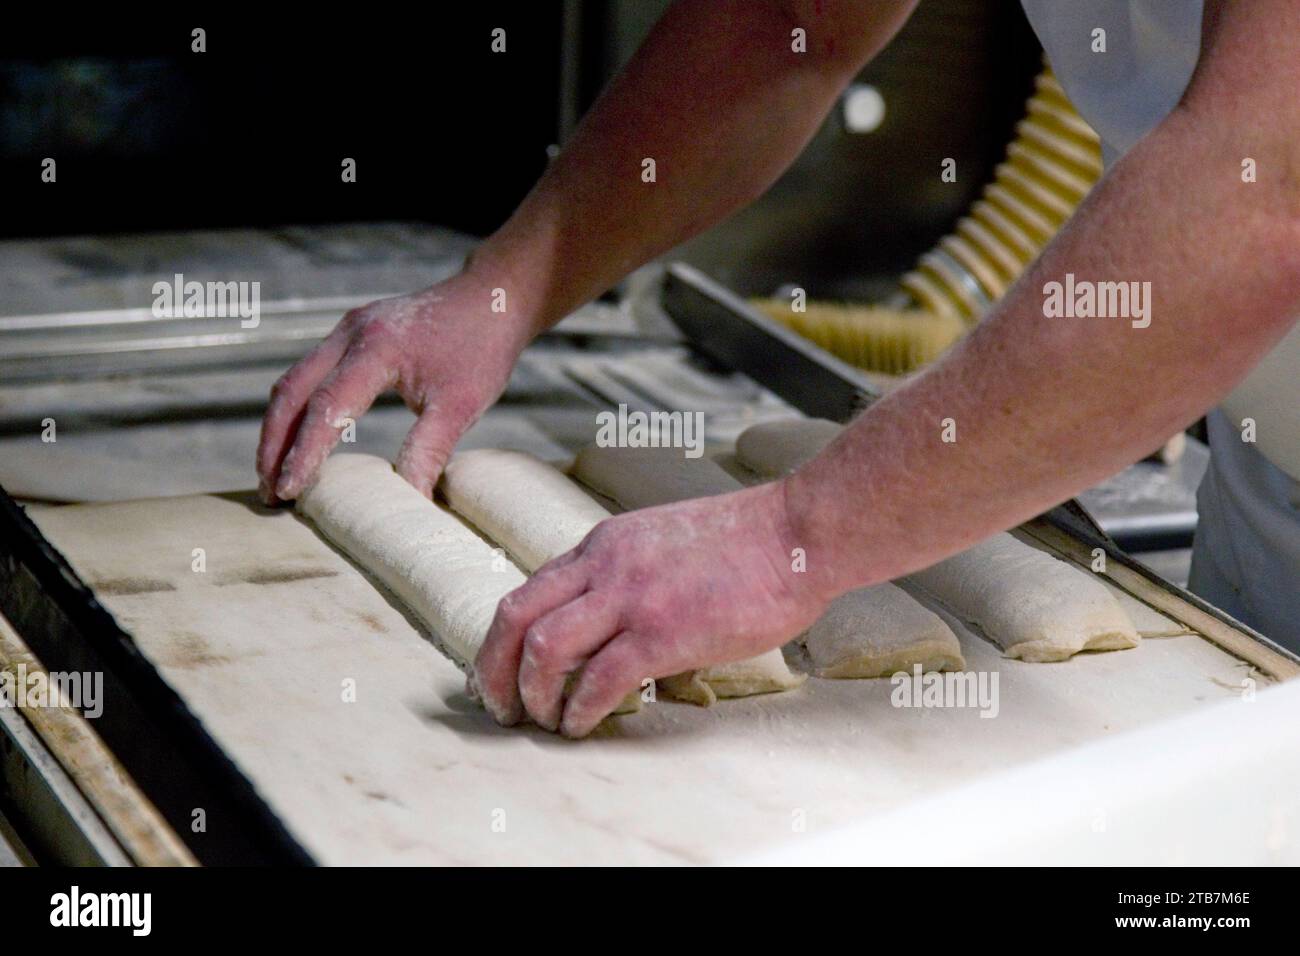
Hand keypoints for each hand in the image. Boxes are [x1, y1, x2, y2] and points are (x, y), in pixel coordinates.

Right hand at [257, 273, 531, 502]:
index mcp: (378, 346)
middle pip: (292, 392)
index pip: (327, 406)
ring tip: (276, 475)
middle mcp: (352, 332)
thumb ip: (428, 451)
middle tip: (270, 493)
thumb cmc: (482, 348)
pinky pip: (311, 373)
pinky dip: (299, 409)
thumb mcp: (461, 405)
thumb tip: (410, 503)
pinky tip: (300, 440)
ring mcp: (348, 329)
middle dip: (275, 445)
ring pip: (294, 382)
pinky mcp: (352, 334)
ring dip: (280, 428)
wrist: (493, 298)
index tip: (287, 491)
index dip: (304, 452)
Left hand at [472, 481, 828, 736]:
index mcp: (605, 544)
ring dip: (534, 694)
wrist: (798, 533)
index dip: (507, 638)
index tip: (506, 671)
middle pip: (515, 617)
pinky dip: (580, 710)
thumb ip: (631, 576)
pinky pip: (599, 680)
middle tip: (501, 707)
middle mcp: (604, 565)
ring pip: (544, 648)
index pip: (531, 589)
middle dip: (495, 669)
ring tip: (544, 722)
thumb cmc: (749, 543)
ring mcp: (630, 598)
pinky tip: (582, 726)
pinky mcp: (662, 633)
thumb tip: (619, 629)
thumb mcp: (666, 542)